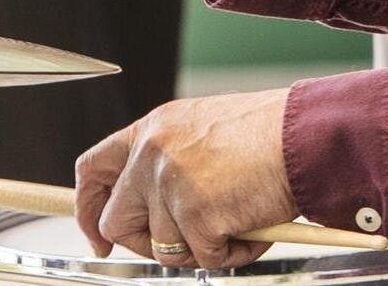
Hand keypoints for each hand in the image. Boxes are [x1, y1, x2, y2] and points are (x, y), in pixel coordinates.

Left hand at [76, 90, 293, 269]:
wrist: (299, 136)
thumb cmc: (263, 136)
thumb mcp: (199, 132)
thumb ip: (167, 161)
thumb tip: (150, 210)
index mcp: (152, 129)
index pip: (93, 168)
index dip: (88, 207)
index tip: (97, 235)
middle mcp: (152, 153)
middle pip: (115, 222)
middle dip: (144, 245)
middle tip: (182, 243)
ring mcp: (171, 184)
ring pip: (162, 249)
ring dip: (198, 248)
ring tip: (233, 222)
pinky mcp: (196, 213)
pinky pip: (204, 258)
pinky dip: (230, 253)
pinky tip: (249, 226)